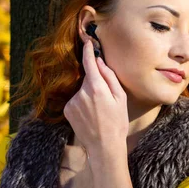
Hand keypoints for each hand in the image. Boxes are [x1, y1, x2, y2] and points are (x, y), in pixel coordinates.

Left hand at [63, 40, 128, 154]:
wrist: (104, 145)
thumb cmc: (117, 122)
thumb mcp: (121, 98)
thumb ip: (109, 77)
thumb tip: (99, 62)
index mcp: (97, 88)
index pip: (89, 62)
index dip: (88, 51)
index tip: (87, 41)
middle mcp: (82, 93)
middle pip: (88, 78)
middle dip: (95, 83)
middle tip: (106, 99)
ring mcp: (73, 101)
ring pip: (82, 90)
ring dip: (89, 95)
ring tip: (99, 111)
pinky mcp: (67, 110)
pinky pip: (76, 100)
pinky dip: (82, 104)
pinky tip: (90, 115)